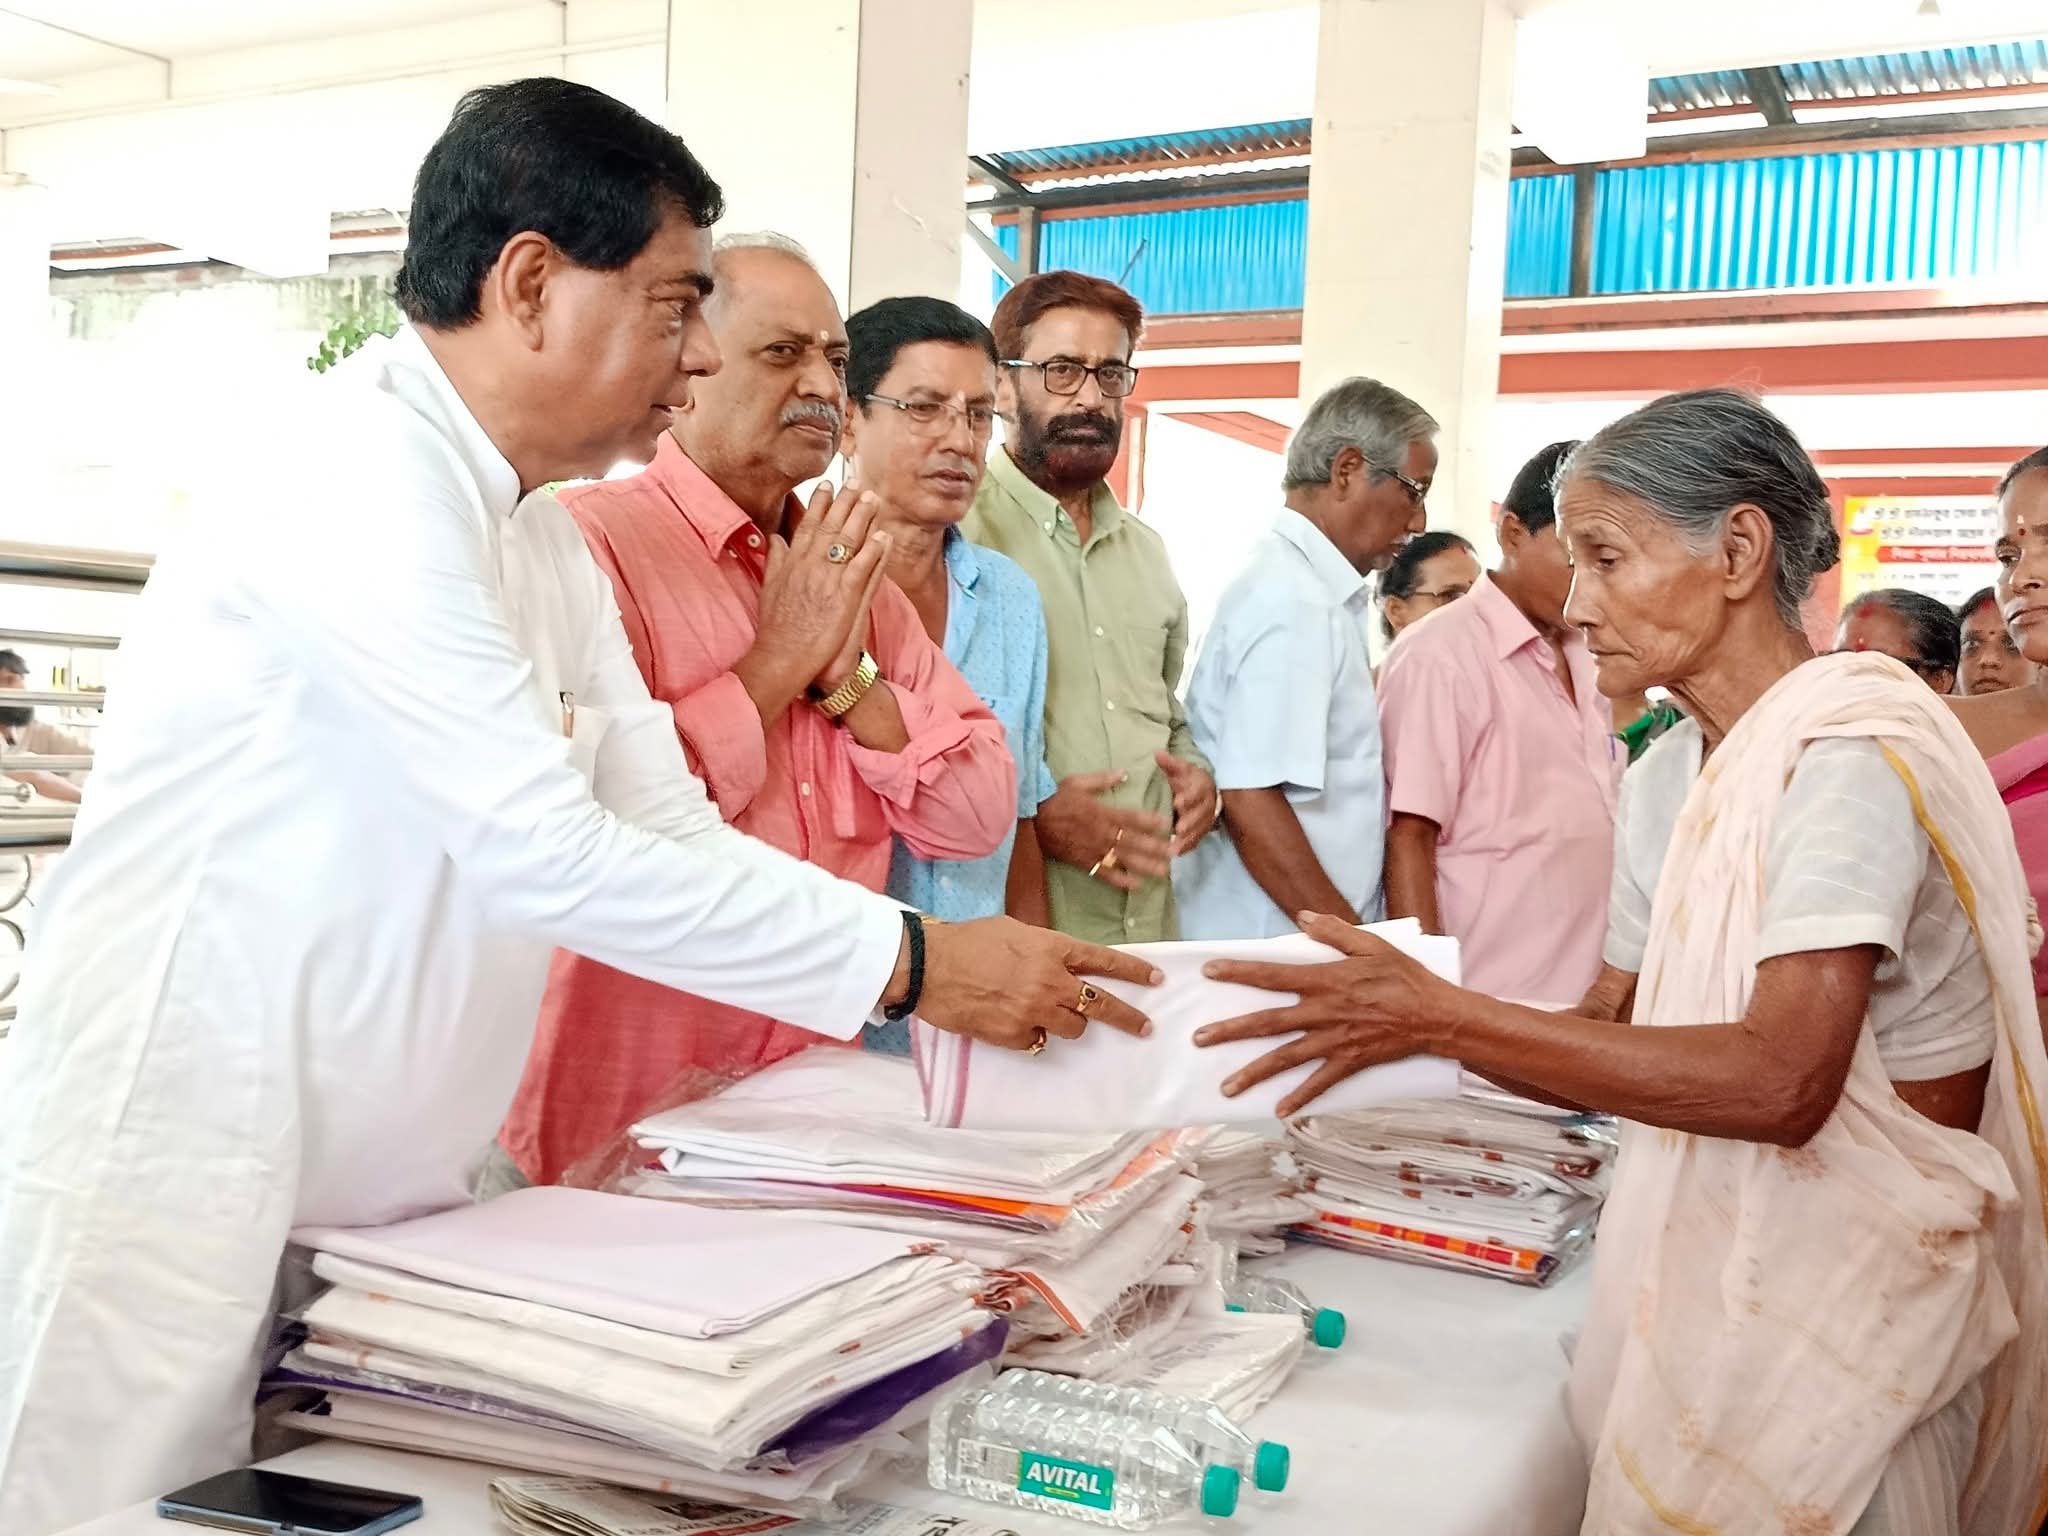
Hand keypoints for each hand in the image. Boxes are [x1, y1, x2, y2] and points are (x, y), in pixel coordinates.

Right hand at [746, 481, 891, 696]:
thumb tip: (775, 539)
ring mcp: (826, 580)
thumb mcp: (769, 588)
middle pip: (830, 526)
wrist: (782, 656)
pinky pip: (861, 568)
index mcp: (792, 562)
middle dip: (844, 502)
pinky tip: (882, 536)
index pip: (808, 525)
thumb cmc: (776, 627)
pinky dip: (872, 551)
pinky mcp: (842, 597)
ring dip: (861, 518)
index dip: (819, 503)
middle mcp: (809, 565)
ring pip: (847, 541)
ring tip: (873, 499)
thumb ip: (774, 560)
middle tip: (856, 482)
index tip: (827, 483)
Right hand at [918, 916, 1161, 1048]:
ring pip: (1074, 1027)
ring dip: (1068, 1022)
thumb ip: (1044, 948)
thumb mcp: (1014, 931)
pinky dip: (1033, 1034)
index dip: (1133, 971)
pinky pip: (1039, 1041)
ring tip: (1047, 1013)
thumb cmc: (968, 941)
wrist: (930, 966)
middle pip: (1101, 1004)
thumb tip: (1060, 963)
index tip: (1155, 979)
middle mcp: (1050, 981)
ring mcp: (1034, 1011)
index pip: (1103, 960)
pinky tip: (1015, 1022)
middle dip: (1127, 1017)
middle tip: (1145, 1028)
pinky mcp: (1015, 1035)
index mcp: (1052, 948)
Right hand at [1032, 769, 1171, 892]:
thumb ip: (1103, 779)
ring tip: (1164, 871)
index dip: (1151, 821)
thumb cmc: (1055, 799)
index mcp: (1102, 812)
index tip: (1168, 824)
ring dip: (1146, 866)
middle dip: (1156, 847)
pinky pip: (1105, 873)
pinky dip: (1120, 880)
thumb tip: (1125, 772)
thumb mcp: (1077, 782)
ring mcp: (1094, 849)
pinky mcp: (1085, 862)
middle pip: (1134, 841)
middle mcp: (1102, 833)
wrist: (1032, 820)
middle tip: (1175, 852)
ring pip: (1124, 859)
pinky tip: (1136, 885)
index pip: (1132, 817)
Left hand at [1156, 751, 1217, 854]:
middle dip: (1190, 822)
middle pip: (1200, 814)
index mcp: (1202, 786)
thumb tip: (1157, 753)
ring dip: (1188, 839)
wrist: (1204, 790)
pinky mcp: (1202, 831)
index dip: (1189, 798)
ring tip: (1174, 848)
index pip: (1197, 792)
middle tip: (1178, 829)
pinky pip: (1197, 841)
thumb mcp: (1180, 769)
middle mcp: (1207, 804)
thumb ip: (1170, 764)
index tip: (1178, 802)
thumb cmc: (1188, 779)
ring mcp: (1206, 820)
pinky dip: (1188, 847)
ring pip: (1199, 830)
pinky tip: (1176, 854)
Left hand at [1192, 912, 1450, 1114]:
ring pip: (1285, 1058)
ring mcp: (1335, 1040)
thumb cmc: (1405, 976)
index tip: (1209, 972)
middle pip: (1267, 1023)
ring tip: (1225, 1087)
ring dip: (1253, 1073)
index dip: (1239, 972)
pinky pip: (1319, 1083)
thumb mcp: (1372, 944)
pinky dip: (1299, 1098)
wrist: (1436, 1015)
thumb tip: (1303, 917)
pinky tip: (1277, 1111)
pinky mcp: (1350, 1062)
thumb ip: (1334, 931)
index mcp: (1325, 980)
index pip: (1272, 975)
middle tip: (1199, 1039)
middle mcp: (1323, 1012)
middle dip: (1230, 1030)